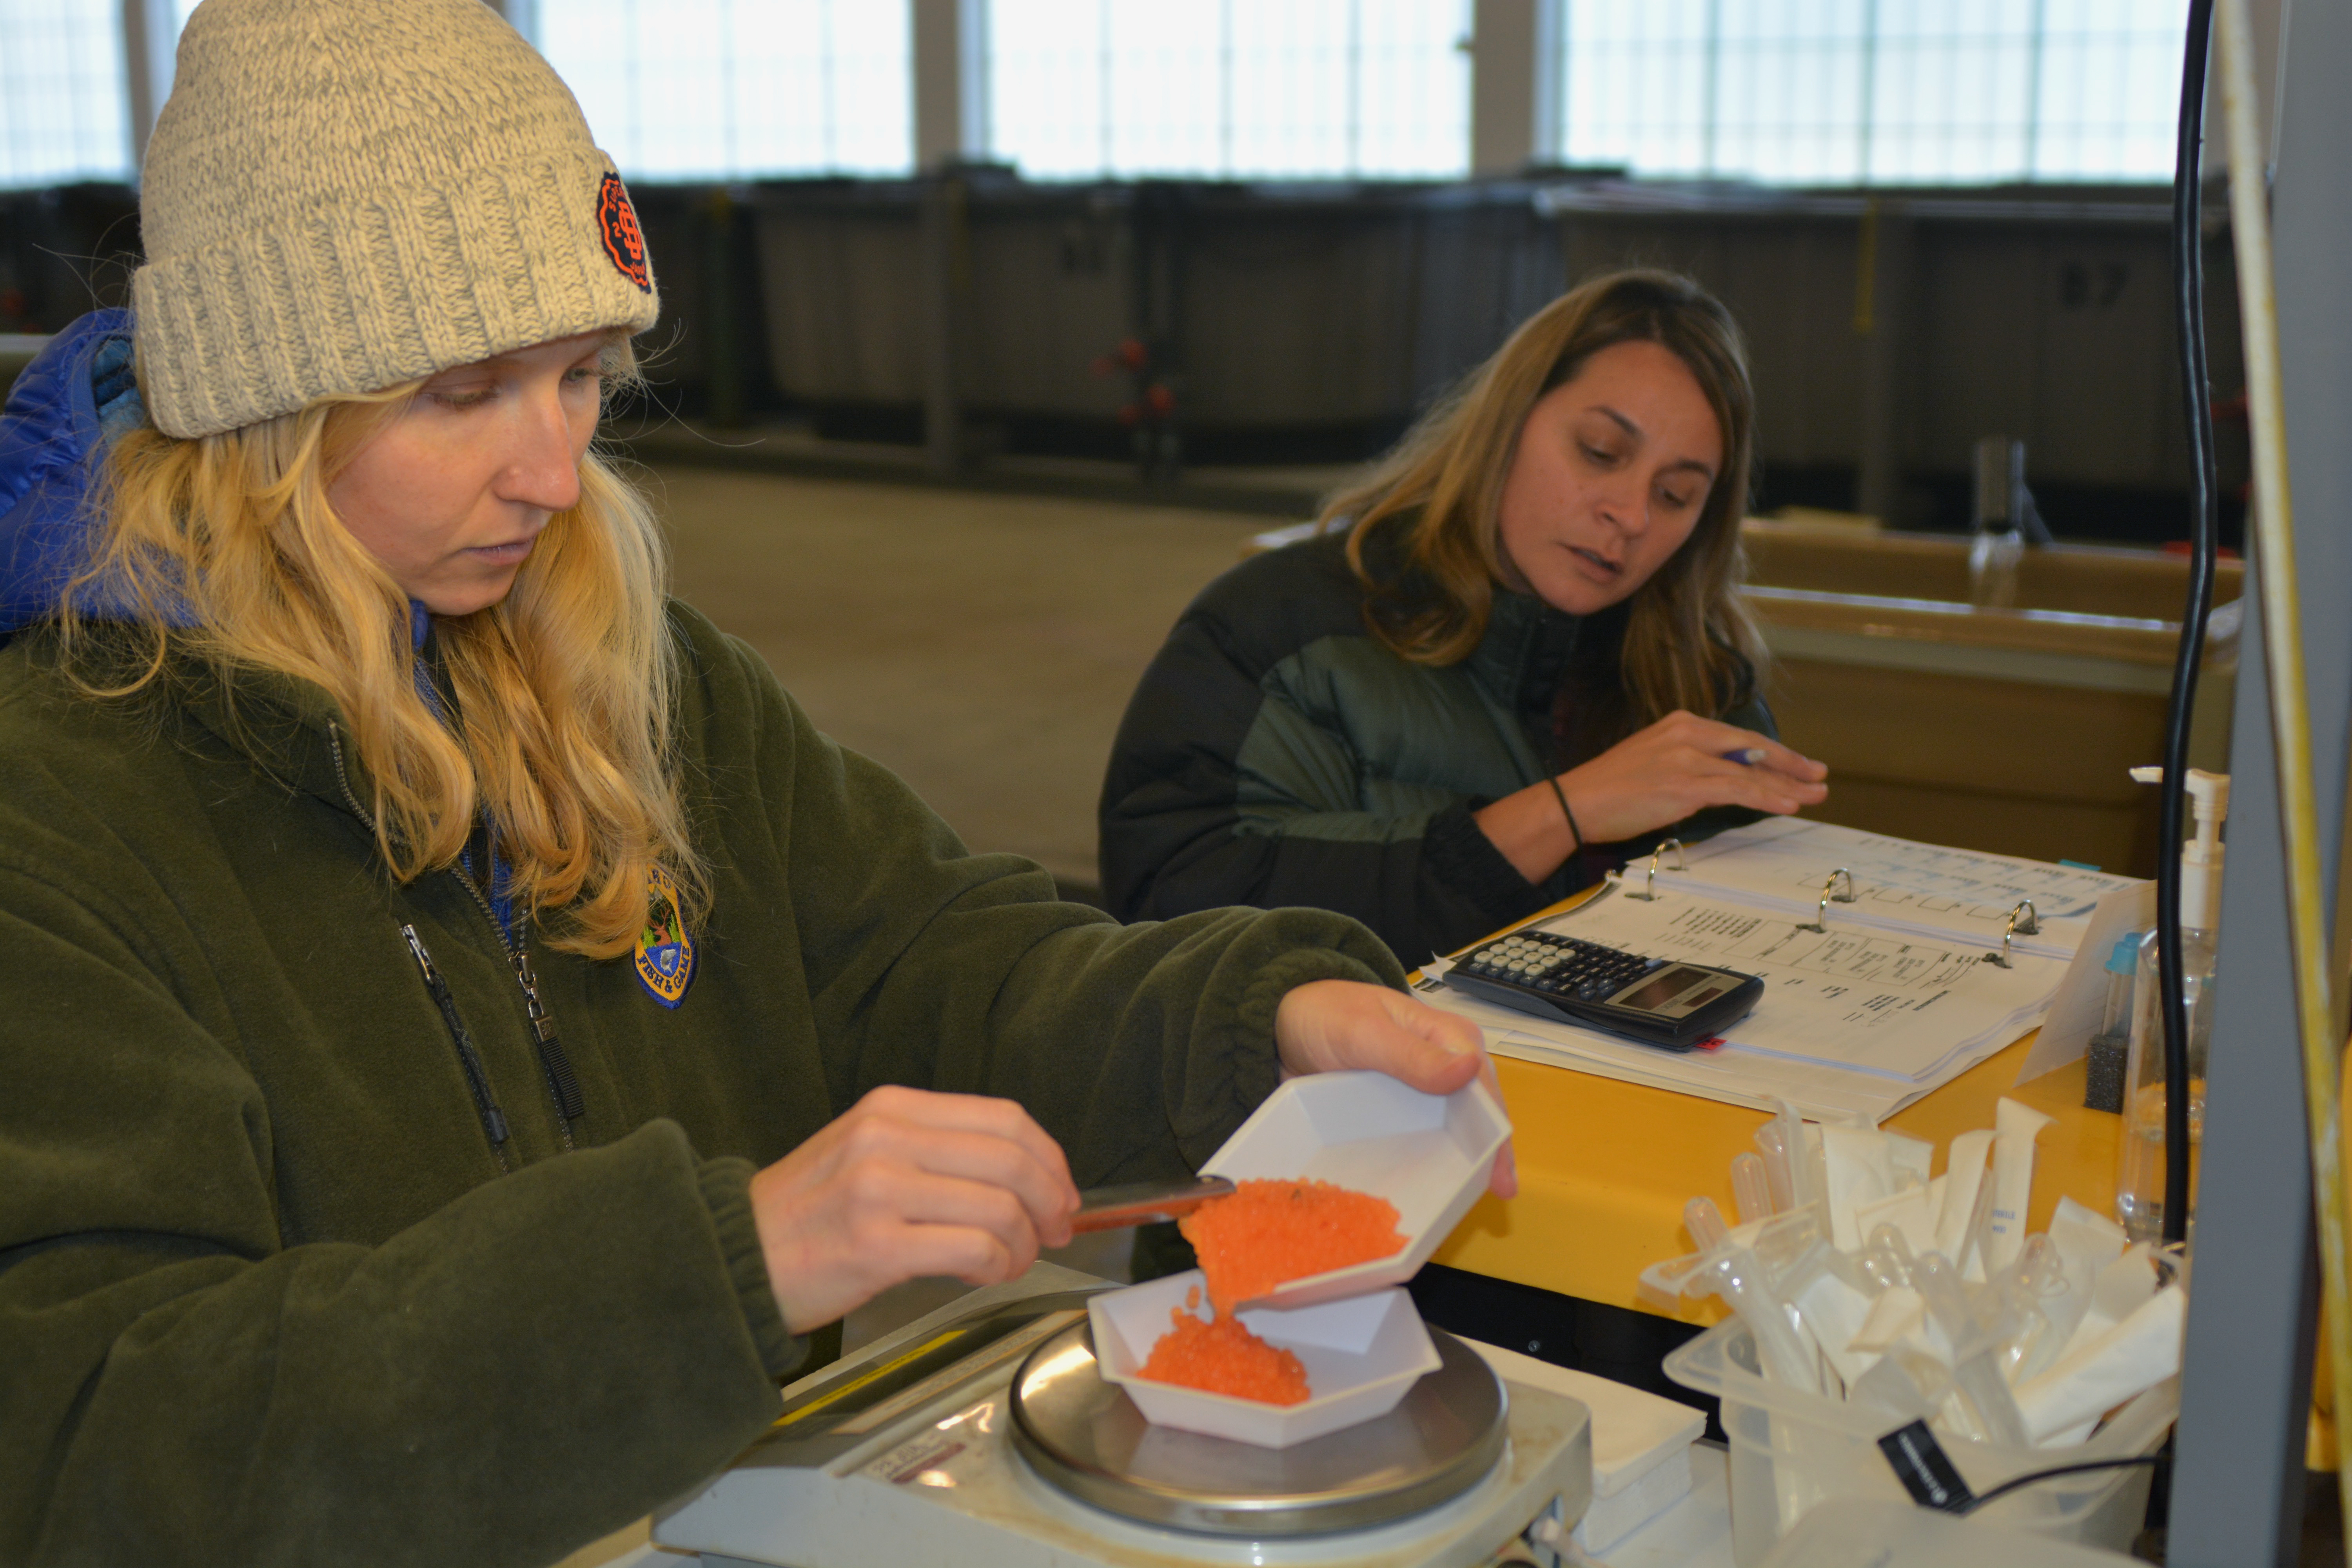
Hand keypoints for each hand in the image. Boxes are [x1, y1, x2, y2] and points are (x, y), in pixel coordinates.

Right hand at [747, 1086, 1079, 1333]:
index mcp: (892, 1108)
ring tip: (1014, 1260)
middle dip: (1051, 1201)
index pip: (1003, 1118)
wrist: (738, 1256)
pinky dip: (996, 1266)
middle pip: (1011, 1159)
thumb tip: (1024, 1176)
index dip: (1049, 1157)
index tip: (1062, 1191)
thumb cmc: (811, 1212)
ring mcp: (880, 1190)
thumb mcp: (868, 1151)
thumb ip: (937, 1150)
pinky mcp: (876, 1245)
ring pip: (999, 1208)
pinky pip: (972, 1250)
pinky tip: (987, 1274)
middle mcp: (888, 1139)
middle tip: (1056, 1231)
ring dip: (1024, 1242)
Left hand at [1274, 979, 1517, 1198]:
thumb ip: (1412, 1053)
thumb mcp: (1365, 1031)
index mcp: (1449, 1036)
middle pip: (1474, 1116)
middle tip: (1485, 1196)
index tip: (1497, 1172)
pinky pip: (1417, 1142)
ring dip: (1454, 1165)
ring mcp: (1421, 1094)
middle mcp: (1444, 1066)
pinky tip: (1422, 1193)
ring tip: (1458, 1206)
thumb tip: (1469, 1068)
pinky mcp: (1397, 1114)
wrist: (1281, 1026)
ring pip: (1450, 1134)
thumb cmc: (1326, 1015)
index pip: (1483, 1088)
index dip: (1494, 1130)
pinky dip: (1422, 1165)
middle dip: (1482, 1155)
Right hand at [1475, 711, 1827, 882]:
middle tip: (1818, 776)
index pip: (1738, 738)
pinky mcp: (1684, 784)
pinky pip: (1737, 790)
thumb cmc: (1609, 791)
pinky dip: (1766, 797)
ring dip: (1787, 785)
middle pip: (1752, 747)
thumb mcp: (1654, 764)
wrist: (1575, 803)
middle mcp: (1686, 734)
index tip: (1796, 763)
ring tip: (1814, 795)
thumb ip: (1689, 765)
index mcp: (1680, 725)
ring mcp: (1686, 758)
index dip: (1772, 752)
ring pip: (1749, 771)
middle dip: (1790, 764)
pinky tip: (1787, 804)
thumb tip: (1722, 782)